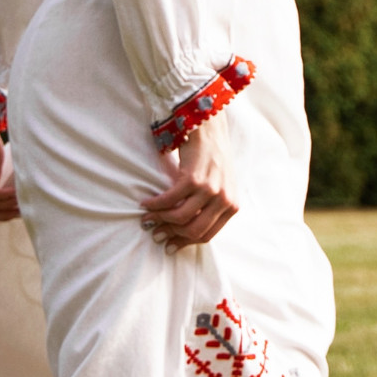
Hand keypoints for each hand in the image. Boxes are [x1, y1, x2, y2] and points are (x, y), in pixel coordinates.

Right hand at [140, 121, 238, 247]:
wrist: (210, 131)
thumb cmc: (212, 161)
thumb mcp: (220, 188)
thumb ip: (210, 208)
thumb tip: (183, 232)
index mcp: (231, 206)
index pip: (206, 235)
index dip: (184, 242)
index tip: (169, 245)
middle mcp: (224, 200)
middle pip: (193, 231)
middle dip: (171, 235)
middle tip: (155, 234)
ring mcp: (210, 190)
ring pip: (180, 218)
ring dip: (159, 220)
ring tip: (147, 218)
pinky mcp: (193, 179)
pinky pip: (169, 200)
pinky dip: (155, 205)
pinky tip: (145, 204)